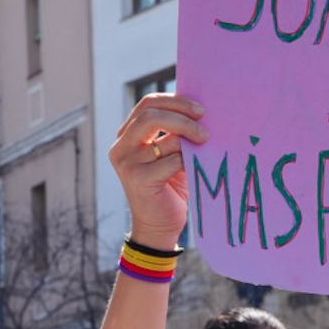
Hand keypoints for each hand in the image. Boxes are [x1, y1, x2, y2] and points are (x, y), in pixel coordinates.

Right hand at [109, 92, 206, 248]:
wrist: (159, 227)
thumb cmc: (170, 189)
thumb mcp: (171, 155)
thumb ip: (175, 134)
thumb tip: (199, 111)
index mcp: (127, 135)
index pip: (148, 104)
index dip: (175, 101)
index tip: (200, 110)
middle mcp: (122, 147)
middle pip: (151, 114)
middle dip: (183, 116)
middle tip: (205, 128)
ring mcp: (127, 163)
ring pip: (165, 138)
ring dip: (191, 141)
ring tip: (206, 147)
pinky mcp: (138, 180)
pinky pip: (172, 161)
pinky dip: (188, 161)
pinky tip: (196, 168)